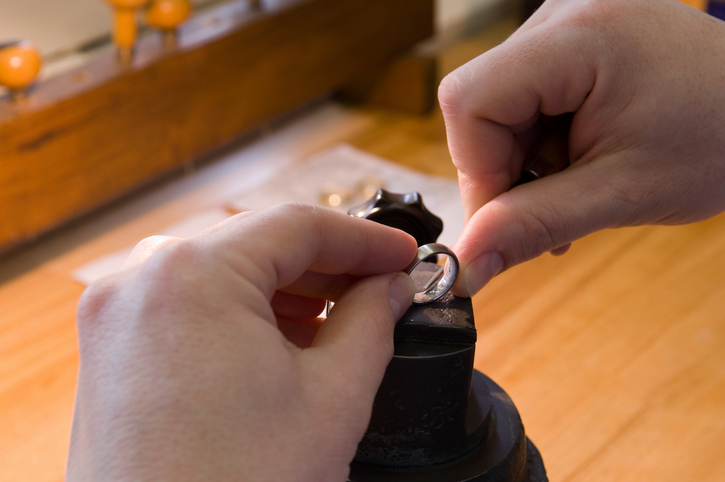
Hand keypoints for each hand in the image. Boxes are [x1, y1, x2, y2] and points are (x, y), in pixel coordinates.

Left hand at [66, 204, 416, 480]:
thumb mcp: (332, 397)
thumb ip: (371, 322)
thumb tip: (390, 288)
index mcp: (192, 274)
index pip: (297, 225)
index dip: (364, 238)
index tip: (403, 256)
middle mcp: (140, 281)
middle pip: (257, 245)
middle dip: (328, 267)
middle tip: (382, 288)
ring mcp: (118, 317)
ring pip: (224, 274)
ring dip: (288, 290)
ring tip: (341, 319)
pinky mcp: (114, 352)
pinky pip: (191, 306)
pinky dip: (243, 314)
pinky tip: (286, 342)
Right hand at [439, 0, 724, 295]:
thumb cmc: (719, 142)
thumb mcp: (623, 193)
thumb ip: (533, 226)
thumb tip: (465, 267)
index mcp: (580, 36)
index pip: (470, 100)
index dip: (476, 169)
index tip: (509, 218)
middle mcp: (564, 12)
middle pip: (479, 104)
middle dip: (505, 170)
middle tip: (552, 209)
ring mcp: (565, 21)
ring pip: (496, 106)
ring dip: (524, 160)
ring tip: (578, 184)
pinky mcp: (569, 38)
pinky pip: (521, 96)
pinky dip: (538, 141)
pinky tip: (576, 160)